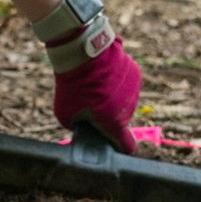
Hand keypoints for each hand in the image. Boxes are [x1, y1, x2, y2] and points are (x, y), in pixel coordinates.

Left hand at [52, 36, 141, 153]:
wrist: (83, 53)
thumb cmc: (73, 85)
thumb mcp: (64, 113)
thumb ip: (76, 125)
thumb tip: (79, 125)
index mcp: (114, 123)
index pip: (127, 146)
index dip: (121, 148)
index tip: (114, 145)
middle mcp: (129, 109)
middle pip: (122, 120)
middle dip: (109, 117)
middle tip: (91, 106)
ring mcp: (134, 91)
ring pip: (125, 101)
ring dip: (114, 99)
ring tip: (96, 87)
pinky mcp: (136, 73)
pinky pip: (128, 85)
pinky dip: (119, 83)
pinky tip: (104, 75)